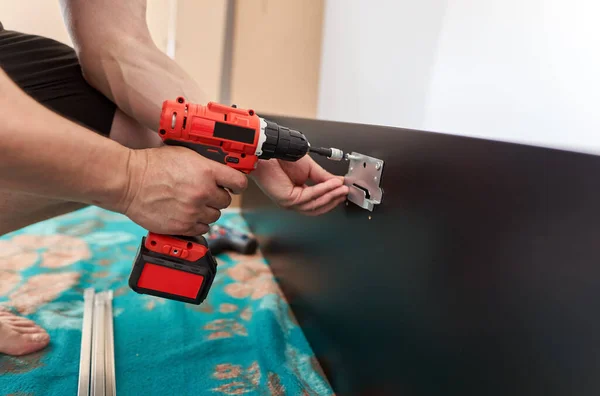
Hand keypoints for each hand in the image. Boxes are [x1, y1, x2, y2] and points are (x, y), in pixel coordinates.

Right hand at [118, 146, 247, 234]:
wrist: (129, 181)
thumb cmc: (151, 165)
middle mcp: (203, 192)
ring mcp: (193, 211)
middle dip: (218, 197)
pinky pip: (202, 229)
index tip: (234, 186)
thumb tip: (221, 171)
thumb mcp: (184, 154)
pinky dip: (198, 223)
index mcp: (206, 172)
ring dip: (208, 211)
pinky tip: (188, 214)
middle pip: (226, 201)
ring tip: (193, 203)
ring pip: (215, 216)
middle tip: (206, 192)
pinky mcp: (183, 226)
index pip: (238, 183)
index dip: (237, 185)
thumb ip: (206, 164)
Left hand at [252, 156, 348, 215]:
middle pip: (317, 207)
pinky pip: (309, 197)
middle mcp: (294, 201)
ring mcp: (289, 202)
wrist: (270, 152)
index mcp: (298, 194)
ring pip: (314, 204)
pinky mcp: (287, 200)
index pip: (318, 202)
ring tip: (340, 187)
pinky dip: (322, 190)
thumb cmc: (282, 158)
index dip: (333, 197)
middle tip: (345, 190)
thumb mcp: (309, 168)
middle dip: (334, 198)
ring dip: (330, 195)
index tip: (344, 190)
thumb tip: (337, 183)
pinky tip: (331, 184)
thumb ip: (323, 177)